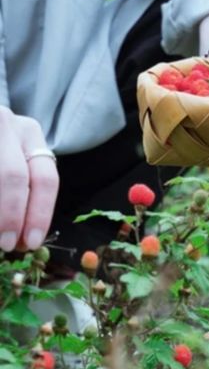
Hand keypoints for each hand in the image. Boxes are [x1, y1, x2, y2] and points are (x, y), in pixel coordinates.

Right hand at [0, 107, 58, 252]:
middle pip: (16, 177)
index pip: (44, 179)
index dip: (40, 215)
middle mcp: (8, 124)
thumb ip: (25, 195)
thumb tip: (23, 241)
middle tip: (7, 244)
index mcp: (30, 134)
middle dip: (12, 215)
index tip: (31, 242)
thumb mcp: (16, 162)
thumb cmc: (1, 153)